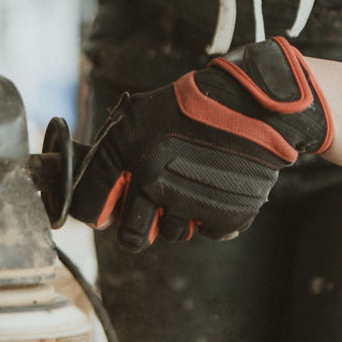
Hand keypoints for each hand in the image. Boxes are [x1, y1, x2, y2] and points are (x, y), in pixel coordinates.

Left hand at [70, 36, 332, 251]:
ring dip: (180, 214)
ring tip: (197, 180)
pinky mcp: (222, 215)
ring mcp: (185, 201)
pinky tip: (219, 185)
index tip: (109, 209)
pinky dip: (214, 214)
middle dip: (140, 225)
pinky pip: (208, 231)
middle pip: (129, 238)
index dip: (99, 211)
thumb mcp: (141, 111)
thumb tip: (89, 179)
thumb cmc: (196, 104)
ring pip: (171, 233)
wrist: (254, 104)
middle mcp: (148, 180)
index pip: (88, 207)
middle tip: (157, 202)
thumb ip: (113, 148)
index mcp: (121, 150)